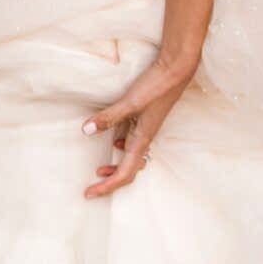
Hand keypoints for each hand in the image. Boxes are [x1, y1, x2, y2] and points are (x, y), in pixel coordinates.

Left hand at [82, 55, 192, 198]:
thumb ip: (109, 117)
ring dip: (116, 167)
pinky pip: (133, 142)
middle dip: (110, 182)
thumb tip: (86, 131)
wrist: (176, 70)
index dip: (107, 186)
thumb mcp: (130, 103)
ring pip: (132, 158)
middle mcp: (145, 138)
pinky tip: (115, 141)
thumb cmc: (156, 87)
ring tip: (100, 170)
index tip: (89, 193)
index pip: (124, 173)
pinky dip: (122, 148)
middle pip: (129, 170)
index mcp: (141, 140)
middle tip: (92, 188)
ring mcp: (146, 129)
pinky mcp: (145, 119)